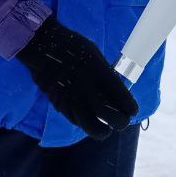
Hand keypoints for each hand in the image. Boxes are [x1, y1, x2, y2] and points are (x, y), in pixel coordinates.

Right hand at [16, 16, 137, 139]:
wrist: (43, 45)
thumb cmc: (73, 46)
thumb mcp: (95, 55)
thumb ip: (105, 74)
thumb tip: (116, 91)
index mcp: (100, 73)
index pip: (122, 98)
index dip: (130, 108)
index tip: (132, 110)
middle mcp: (88, 88)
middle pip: (110, 116)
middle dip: (121, 122)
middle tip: (122, 121)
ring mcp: (73, 98)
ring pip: (91, 126)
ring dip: (102, 131)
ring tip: (105, 129)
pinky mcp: (60, 104)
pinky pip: (76, 121)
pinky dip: (85, 123)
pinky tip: (89, 119)